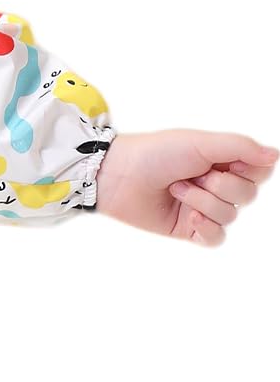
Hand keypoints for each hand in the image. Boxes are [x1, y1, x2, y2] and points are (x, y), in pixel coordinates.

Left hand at [93, 130, 278, 244]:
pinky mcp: (188, 229)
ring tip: (176, 189)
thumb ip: (240, 147)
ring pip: (231, 216)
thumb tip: (276, 155)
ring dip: (203, 201)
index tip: (227, 162)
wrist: (118, 175)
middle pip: (248, 195)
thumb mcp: (201, 143)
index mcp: (223, 161)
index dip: (249, 170)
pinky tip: (192, 219)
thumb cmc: (155, 153)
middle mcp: (217, 184)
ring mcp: (203, 207)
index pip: (260, 171)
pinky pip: (216, 239)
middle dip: (221, 185)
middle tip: (192, 175)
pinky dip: (208, 229)